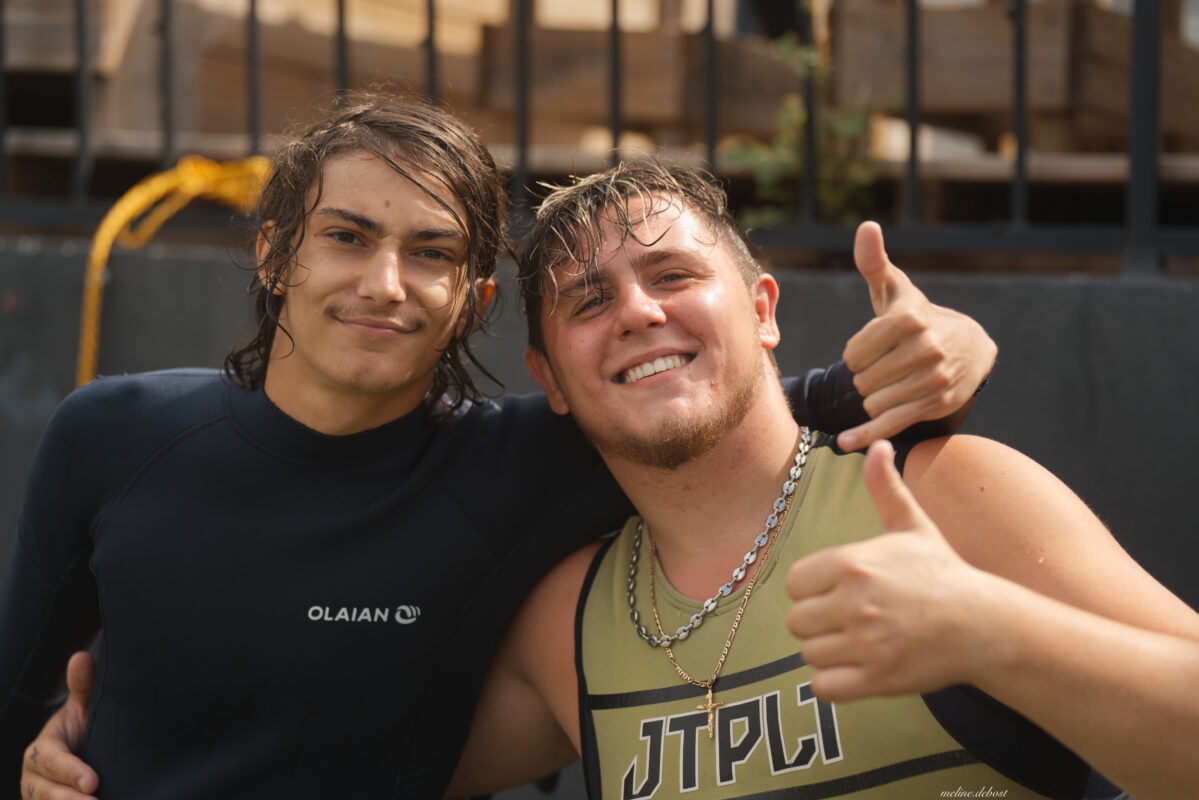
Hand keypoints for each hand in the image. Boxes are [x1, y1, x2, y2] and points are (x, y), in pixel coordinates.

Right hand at [21, 652, 98, 799]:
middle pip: (46, 792)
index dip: (70, 771)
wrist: (82, 751)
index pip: (51, 762)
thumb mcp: (81, 709)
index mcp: (41, 750)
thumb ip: (83, 687)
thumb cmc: (81, 729)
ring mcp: (39, 797)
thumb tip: (81, 657)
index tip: (93, 782)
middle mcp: (34, 777)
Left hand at [784, 440, 996, 700]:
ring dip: (827, 650)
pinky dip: (833, 681)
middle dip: (817, 621)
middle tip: (847, 619)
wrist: (983, 623)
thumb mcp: (912, 525)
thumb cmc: (941, 572)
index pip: (795, 583)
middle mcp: (855, 602)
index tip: (838, 590)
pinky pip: (824, 686)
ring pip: (809, 653)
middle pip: (796, 620)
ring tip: (856, 641)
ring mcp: (866, 643)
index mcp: (853, 563)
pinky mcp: (877, 678)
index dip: (812, 589)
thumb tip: (879, 445)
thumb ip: (886, 487)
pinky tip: (854, 667)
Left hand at [836, 221, 995, 450]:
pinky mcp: (938, 405)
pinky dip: (866, 436)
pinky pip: (892, 424)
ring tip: (889, 386)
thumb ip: (874, 262)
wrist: (971, 349)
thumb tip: (866, 226)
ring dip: (872, 398)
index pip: (854, 352)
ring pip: (874, 402)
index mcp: (909, 319)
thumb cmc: (918, 318)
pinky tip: (845, 443)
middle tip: (882, 370)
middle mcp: (925, 348)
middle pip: (862, 380)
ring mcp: (934, 379)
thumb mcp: (896, 290)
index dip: (855, 355)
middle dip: (864, 378)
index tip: (867, 352)